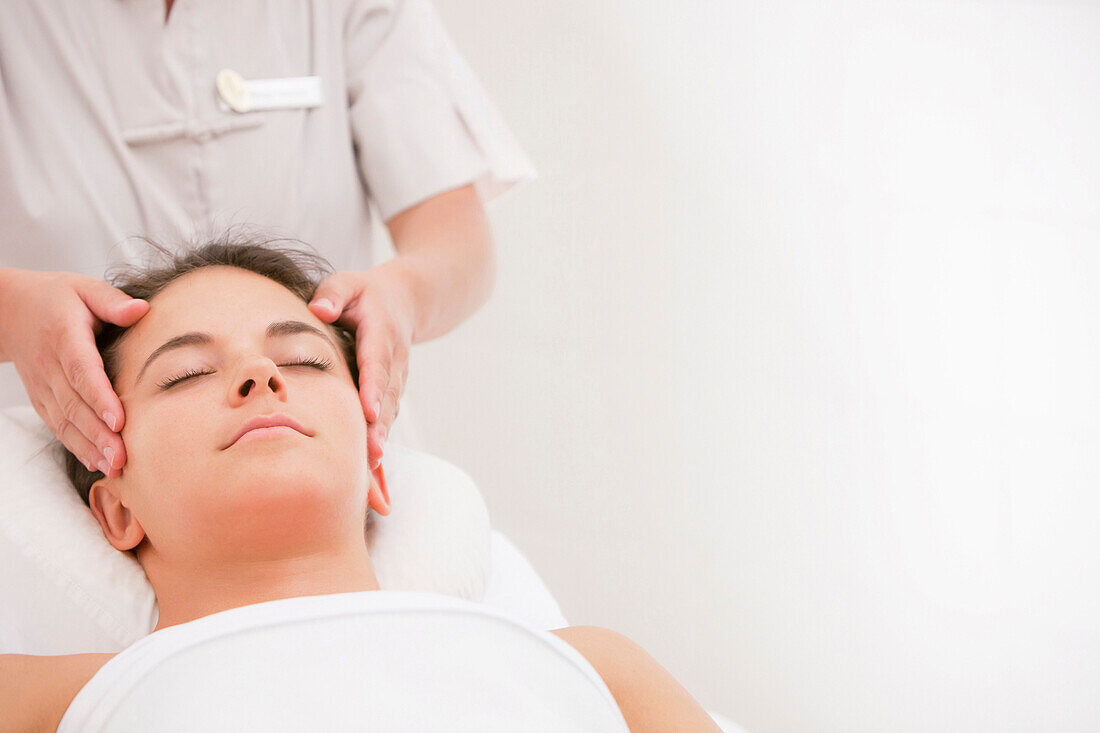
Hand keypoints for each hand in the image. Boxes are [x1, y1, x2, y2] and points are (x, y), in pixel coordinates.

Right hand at [0, 269, 149, 475]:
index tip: (119, 420)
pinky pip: (57, 425)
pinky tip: (96, 462)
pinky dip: (76, 446)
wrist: (10, 310)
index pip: (81, 371)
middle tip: (123, 457)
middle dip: (99, 434)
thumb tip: (143, 310)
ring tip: (115, 467)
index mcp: (64, 336)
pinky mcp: (41, 398)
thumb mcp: (85, 289)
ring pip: (65, 420)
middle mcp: (50, 365)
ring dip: (90, 447)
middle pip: (75, 404)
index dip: (99, 397)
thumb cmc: (58, 298)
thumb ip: (113, 302)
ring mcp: (42, 385)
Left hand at [307, 268, 416, 469]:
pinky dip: (382, 435)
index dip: (374, 389)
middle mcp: (394, 358)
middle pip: (388, 395)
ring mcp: (398, 375)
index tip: (369, 412)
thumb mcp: (349, 283)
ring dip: (382, 436)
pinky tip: (373, 462)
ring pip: (391, 409)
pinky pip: (389, 413)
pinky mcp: (394, 388)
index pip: (377, 363)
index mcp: (381, 332)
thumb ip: (334, 294)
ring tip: (373, 465)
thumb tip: (319, 310)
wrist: (406, 300)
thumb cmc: (366, 294)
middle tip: (372, 453)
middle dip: (380, 425)